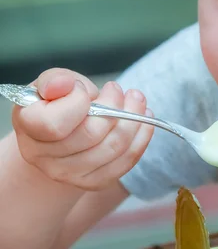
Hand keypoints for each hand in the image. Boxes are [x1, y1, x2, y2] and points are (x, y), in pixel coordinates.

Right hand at [11, 68, 153, 190]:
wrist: (60, 130)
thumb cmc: (57, 101)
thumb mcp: (52, 83)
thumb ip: (56, 80)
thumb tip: (65, 84)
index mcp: (28, 128)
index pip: (56, 124)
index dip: (79, 103)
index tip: (87, 89)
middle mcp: (43, 157)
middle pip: (91, 136)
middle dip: (116, 107)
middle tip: (124, 90)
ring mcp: (68, 174)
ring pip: (113, 149)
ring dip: (134, 120)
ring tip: (137, 100)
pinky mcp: (93, 182)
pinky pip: (125, 163)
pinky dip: (141, 138)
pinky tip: (145, 119)